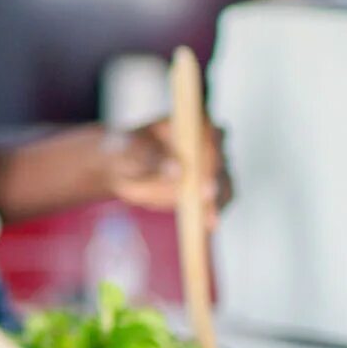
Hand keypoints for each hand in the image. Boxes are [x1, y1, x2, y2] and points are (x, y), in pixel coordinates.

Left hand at [104, 119, 230, 221]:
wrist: (122, 167)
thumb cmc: (127, 149)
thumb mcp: (131, 149)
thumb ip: (152, 155)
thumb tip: (175, 169)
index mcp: (192, 121)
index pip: (210, 133)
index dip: (211, 150)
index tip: (206, 168)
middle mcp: (207, 143)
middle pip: (221, 160)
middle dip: (217, 178)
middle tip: (209, 194)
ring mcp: (210, 168)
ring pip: (224, 184)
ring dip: (219, 200)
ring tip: (210, 216)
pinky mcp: (206, 191)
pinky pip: (215, 204)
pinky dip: (212, 214)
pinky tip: (208, 226)